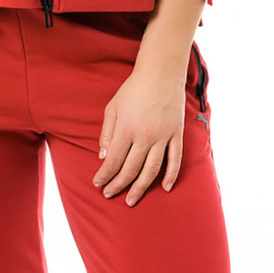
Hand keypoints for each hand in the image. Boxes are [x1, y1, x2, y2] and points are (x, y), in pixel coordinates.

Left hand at [91, 63, 186, 206]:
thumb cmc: (133, 89)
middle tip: (110, 194)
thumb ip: (107, 133)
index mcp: (126, 129)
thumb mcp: (113, 107)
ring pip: (151, 170)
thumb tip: (104, 157)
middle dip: (118, 185)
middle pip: (131, 169)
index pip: (114, 161)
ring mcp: (162, 137)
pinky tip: (165, 188)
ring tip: (131, 199)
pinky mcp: (176, 134)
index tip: (98, 184)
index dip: (105, 175)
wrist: (160, 73)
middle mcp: (144, 136)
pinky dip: (171, 176)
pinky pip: (174, 160)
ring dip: (141, 188)